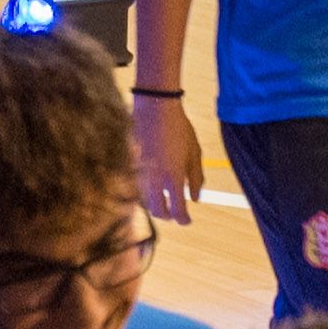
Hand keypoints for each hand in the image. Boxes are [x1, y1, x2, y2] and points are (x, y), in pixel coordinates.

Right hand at [132, 94, 207, 223]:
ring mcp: (141, 173)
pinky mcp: (131, 166)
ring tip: (165, 198)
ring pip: (146, 201)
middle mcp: (155, 179)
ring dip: (156, 204)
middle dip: (168, 216)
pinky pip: (138, 187)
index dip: (183, 220)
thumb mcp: (195, 152)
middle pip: (159, 212)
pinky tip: (153, 184)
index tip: (187, 221)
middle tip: (175, 212)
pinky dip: (147, 192)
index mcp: (174, 177)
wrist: (154, 108)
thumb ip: (196, 177)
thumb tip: (195, 198)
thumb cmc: (179, 128)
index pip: (178, 210)